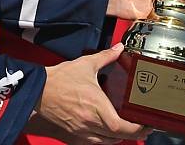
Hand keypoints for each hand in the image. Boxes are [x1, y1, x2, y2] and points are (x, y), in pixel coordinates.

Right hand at [32, 43, 151, 143]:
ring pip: (107, 142)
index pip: (122, 127)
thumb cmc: (59, 79)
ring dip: (119, 137)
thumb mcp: (85, 64)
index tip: (146, 123)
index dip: (137, 129)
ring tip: (127, 128)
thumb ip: (106, 57)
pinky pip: (95, 143)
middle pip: (118, 137)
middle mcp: (90, 123)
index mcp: (97, 107)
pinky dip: (104, 139)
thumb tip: (119, 48)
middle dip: (134, 134)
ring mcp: (81, 132)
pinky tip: (107, 131)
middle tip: (143, 126)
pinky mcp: (73, 136)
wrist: (37, 91)